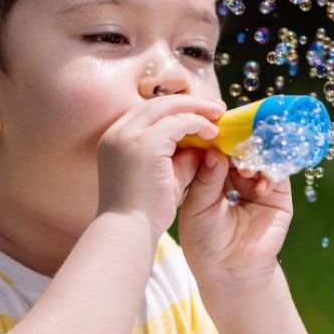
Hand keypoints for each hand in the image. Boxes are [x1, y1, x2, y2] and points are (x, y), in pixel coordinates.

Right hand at [95, 94, 225, 243]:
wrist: (128, 230)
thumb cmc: (144, 212)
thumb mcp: (164, 177)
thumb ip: (181, 157)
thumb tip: (204, 144)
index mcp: (115, 139)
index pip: (148, 113)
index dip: (175, 110)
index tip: (198, 113)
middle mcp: (117, 132)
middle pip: (157, 103)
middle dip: (188, 103)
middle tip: (215, 108)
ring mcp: (128, 135)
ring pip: (167, 106)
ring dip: (196, 109)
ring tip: (218, 115)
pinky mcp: (144, 143)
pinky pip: (178, 122)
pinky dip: (197, 123)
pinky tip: (213, 132)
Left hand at [177, 148, 292, 293]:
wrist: (229, 271)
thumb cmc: (205, 240)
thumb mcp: (197, 206)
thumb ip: (206, 178)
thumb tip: (214, 151)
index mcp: (215, 175)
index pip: (220, 148)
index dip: (218, 138)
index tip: (216, 128)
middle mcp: (238, 176)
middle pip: (244, 148)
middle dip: (240, 144)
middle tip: (236, 145)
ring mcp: (259, 184)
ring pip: (263, 157)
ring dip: (256, 158)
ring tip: (245, 171)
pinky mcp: (279, 196)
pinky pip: (279, 174)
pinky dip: (270, 174)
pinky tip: (259, 186)